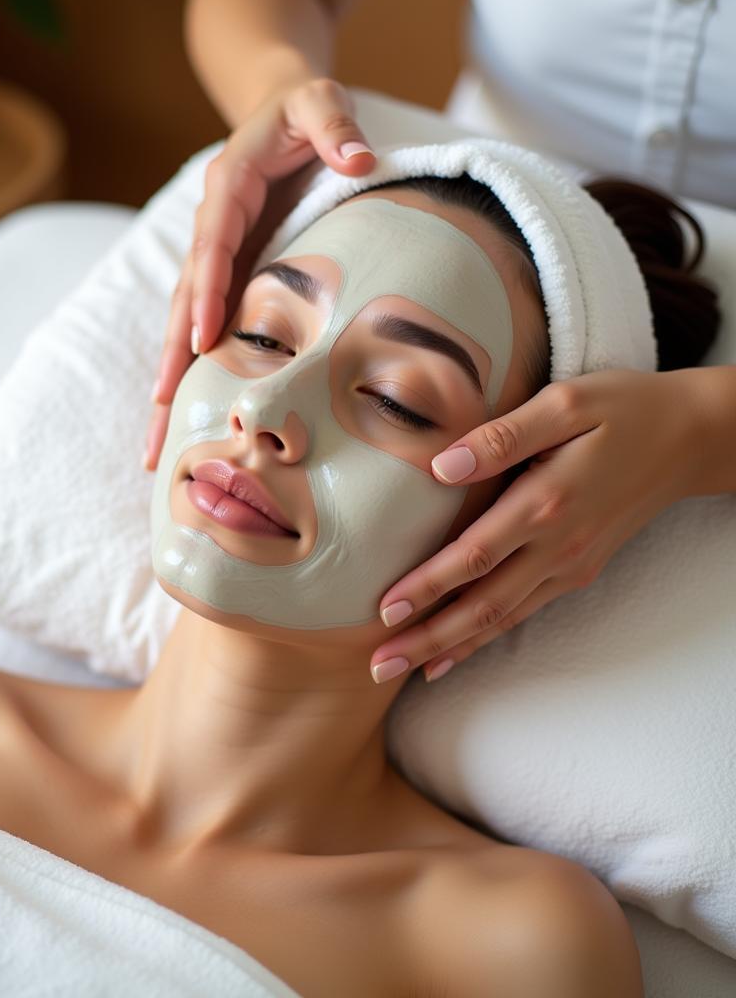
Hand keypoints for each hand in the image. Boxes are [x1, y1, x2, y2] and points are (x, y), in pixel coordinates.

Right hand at [145, 77, 376, 469]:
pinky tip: (185, 412)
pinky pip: (204, 324)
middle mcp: (211, 227)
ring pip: (186, 322)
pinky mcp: (225, 274)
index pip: (212, 245)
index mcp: (227, 188)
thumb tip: (358, 159)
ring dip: (172, 379)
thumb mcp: (320, 99)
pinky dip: (192, 368)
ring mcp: (215, 255)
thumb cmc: (302, 109)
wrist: (279, 111)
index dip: (207, 292)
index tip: (205, 340)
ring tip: (159, 441)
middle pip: (185, 299)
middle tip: (161, 416)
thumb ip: (335, 124)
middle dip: (173, 359)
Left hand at [369, 370, 698, 684]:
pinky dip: (486, 637)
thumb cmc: (623, 409)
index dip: (427, 585)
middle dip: (427, 636)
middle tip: (379, 665)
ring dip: (451, 646)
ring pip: (501, 617)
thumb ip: (502, 436)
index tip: (384, 610)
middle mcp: (557, 546)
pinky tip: (455, 653)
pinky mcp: (578, 571)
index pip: (474, 555)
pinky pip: (523, 612)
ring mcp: (570, 565)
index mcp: (546, 502)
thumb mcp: (565, 402)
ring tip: (405, 669)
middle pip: (482, 603)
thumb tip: (441, 467)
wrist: (691, 438)